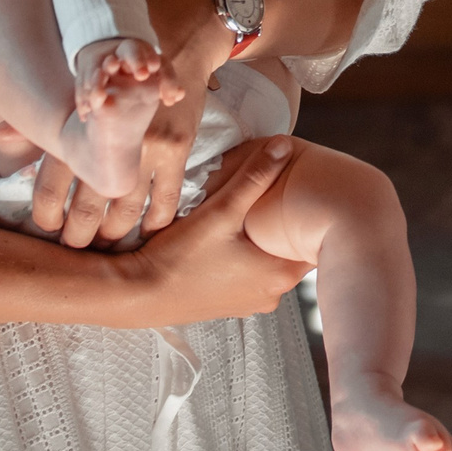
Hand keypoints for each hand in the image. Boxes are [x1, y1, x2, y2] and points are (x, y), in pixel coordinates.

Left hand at [34, 0, 217, 244]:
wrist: (173, 35)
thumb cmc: (116, 60)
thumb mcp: (72, 79)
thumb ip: (39, 113)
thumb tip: (0, 137)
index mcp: (78, 125)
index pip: (51, 185)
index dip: (46, 214)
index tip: (45, 229)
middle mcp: (111, 140)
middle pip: (87, 206)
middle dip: (78, 233)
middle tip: (73, 247)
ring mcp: (147, 147)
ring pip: (127, 209)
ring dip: (115, 232)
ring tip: (107, 245)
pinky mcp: (177, 148)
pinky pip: (166, 198)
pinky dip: (155, 221)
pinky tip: (147, 231)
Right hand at [121, 136, 311, 323]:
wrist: (137, 295)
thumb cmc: (178, 257)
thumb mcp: (221, 211)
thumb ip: (255, 177)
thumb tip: (284, 147)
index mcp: (279, 275)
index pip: (314, 243)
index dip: (307, 215)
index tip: (301, 194)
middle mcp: (272, 295)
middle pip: (290, 250)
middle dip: (282, 224)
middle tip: (275, 196)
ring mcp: (250, 304)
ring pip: (268, 261)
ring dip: (261, 240)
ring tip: (247, 215)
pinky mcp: (230, 304)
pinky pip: (249, 274)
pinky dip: (244, 256)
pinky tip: (228, 239)